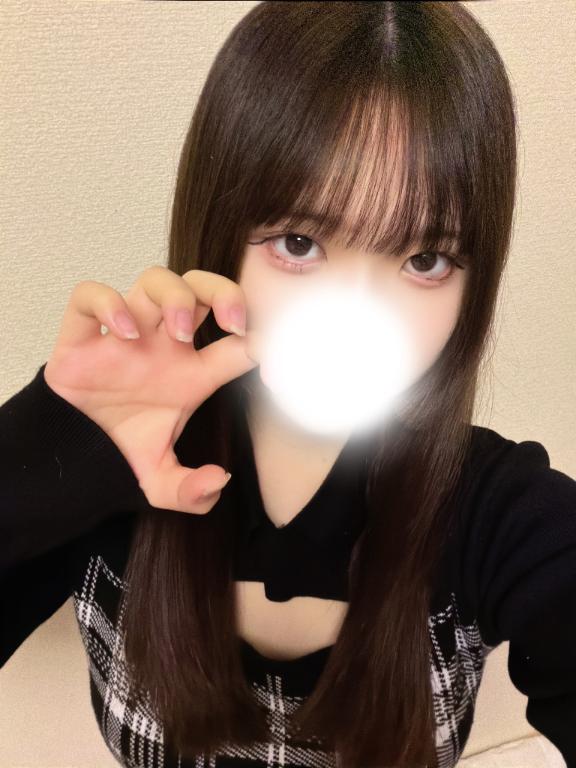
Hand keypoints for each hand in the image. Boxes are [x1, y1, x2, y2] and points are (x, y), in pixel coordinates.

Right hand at [43, 265, 257, 513]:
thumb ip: (190, 491)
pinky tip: (122, 332)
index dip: (259, 338)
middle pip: (201, 289)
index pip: (236, 343)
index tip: (269, 354)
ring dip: (174, 296)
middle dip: (224, 292)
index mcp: (192, 373)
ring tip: (179, 331)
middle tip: (234, 321)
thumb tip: (217, 480)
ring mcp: (125, 335)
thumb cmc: (121, 449)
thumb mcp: (160, 482)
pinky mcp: (80, 336)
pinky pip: (89, 295)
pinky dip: (107, 303)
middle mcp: (164, 345)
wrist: (71, 454)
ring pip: (153, 280)